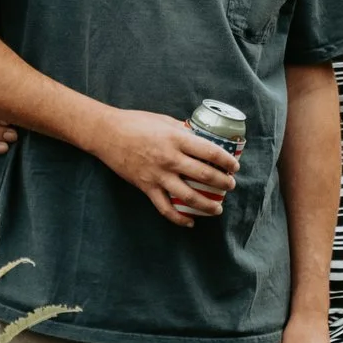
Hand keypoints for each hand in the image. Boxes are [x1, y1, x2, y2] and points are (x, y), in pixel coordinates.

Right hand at [91, 109, 238, 226]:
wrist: (107, 134)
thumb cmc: (136, 122)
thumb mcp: (165, 120)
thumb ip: (183, 131)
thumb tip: (200, 137)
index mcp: (177, 139)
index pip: (210, 152)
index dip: (227, 161)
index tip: (235, 166)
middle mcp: (170, 158)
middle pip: (204, 175)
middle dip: (222, 183)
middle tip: (231, 186)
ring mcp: (158, 175)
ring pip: (188, 196)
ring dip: (207, 205)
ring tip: (218, 208)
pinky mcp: (146, 187)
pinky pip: (165, 208)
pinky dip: (179, 219)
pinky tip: (190, 222)